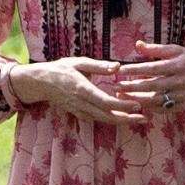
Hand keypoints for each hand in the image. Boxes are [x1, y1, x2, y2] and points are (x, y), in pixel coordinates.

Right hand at [11, 58, 148, 123]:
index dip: (123, 106)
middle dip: (127, 119)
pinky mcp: (78, 113)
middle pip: (108, 116)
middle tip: (144, 118)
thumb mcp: (79, 63)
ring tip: (137, 119)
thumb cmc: (60, 69)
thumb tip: (118, 67)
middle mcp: (82, 103)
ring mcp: (80, 110)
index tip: (138, 105)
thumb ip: (99, 66)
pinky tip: (122, 116)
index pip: (107, 102)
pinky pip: (97, 119)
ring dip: (121, 121)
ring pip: (103, 120)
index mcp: (83, 90)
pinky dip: (110, 119)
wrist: (41, 83)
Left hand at [114, 41, 184, 112]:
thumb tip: (137, 44)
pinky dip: (150, 108)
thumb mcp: (176, 50)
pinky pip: (163, 109)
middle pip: (152, 86)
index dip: (136, 69)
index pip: (153, 68)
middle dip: (133, 87)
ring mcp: (181, 95)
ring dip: (138, 100)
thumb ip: (156, 49)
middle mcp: (179, 81)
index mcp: (177, 65)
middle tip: (116, 87)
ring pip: (156, 100)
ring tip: (122, 97)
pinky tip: (138, 105)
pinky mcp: (182, 106)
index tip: (120, 70)